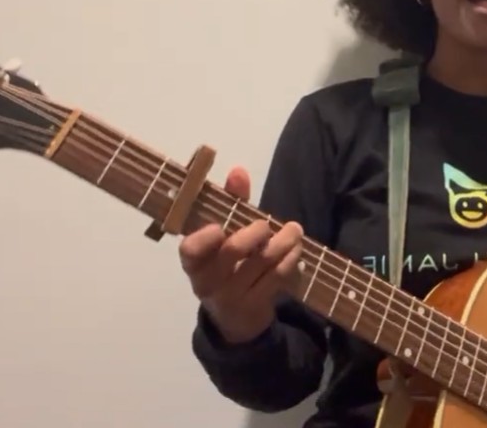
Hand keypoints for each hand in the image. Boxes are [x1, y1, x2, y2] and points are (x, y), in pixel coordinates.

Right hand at [178, 164, 304, 344]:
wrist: (235, 316)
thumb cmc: (226, 264)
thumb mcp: (223, 235)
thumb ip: (230, 202)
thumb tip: (238, 171)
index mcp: (193, 261)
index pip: (190, 250)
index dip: (203, 239)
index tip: (219, 226)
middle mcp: (207, 281)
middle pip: (233, 252)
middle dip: (255, 232)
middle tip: (266, 224)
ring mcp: (231, 297)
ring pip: (261, 263)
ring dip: (283, 242)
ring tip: (295, 230)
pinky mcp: (254, 307)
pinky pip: (277, 278)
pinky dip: (290, 260)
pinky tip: (296, 249)